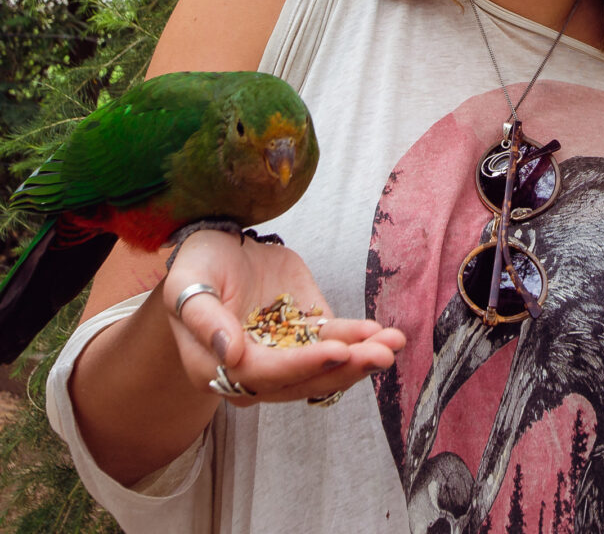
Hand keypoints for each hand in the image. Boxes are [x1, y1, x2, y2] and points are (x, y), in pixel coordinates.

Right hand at [163, 230, 404, 406]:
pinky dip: (359, 339)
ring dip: (362, 357)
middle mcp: (255, 372)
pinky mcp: (304, 332)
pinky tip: (383, 333)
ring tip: (393, 344)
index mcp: (218, 368)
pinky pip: (334, 341)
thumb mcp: (187, 285)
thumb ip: (205, 320)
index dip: (303, 364)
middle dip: (346, 368)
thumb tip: (231, 354)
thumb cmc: (195, 266)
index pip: (266, 375)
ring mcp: (284, 353)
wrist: (217, 247)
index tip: (337, 351)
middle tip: (381, 354)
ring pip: (325, 367)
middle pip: (303, 379)